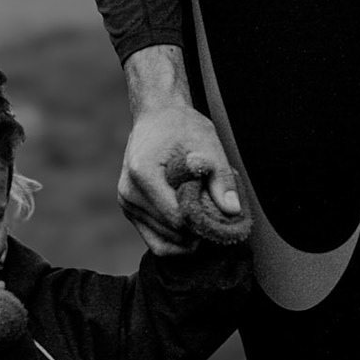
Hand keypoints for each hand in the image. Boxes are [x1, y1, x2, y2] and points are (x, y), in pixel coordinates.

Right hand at [121, 45, 244, 255]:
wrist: (158, 117)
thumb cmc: (183, 127)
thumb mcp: (208, 145)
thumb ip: (221, 179)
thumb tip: (233, 210)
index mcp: (143, 174)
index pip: (177, 218)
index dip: (203, 218)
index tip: (216, 204)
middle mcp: (128, 192)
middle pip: (173, 232)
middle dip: (197, 227)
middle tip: (211, 205)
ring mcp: (126, 204)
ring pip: (165, 242)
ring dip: (187, 233)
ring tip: (198, 207)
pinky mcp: (130, 211)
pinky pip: (156, 242)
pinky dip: (177, 240)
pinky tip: (191, 224)